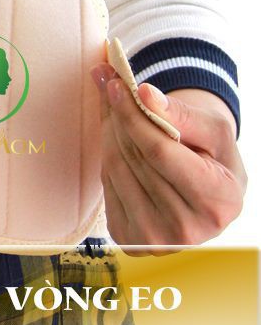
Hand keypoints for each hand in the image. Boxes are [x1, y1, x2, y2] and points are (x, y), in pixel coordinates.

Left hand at [91, 63, 246, 255]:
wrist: (205, 195)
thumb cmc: (214, 157)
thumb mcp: (213, 131)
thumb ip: (180, 112)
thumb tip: (143, 93)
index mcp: (218, 203)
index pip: (160, 153)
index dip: (134, 115)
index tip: (117, 84)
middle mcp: (187, 231)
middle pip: (134, 159)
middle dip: (119, 116)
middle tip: (109, 83)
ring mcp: (155, 241)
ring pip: (115, 169)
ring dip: (109, 131)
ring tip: (113, 105)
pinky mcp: (129, 240)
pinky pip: (107, 184)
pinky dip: (108, 154)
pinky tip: (117, 139)